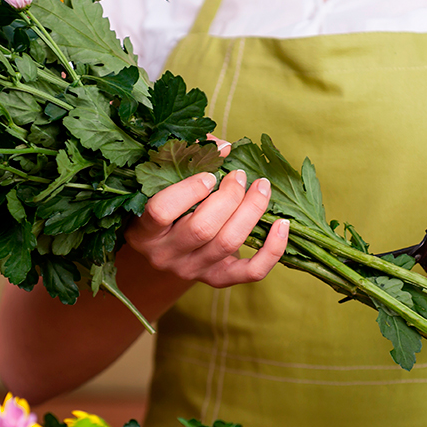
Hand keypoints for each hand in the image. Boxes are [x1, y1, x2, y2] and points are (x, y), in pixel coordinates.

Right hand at [124, 137, 289, 287]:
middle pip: (202, 228)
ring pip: (228, 244)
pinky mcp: (217, 279)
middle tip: (241, 175)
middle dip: (229, 196)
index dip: (189, 189)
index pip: (161, 211)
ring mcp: (192, 271)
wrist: (165, 248)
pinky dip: (273, 250)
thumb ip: (189, 159)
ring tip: (261, 187)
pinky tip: (283, 224)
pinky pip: (252, 272)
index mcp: (143, 231)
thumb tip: (225, 147)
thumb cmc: (165, 205)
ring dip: (251, 211)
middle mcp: (165, 255)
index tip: (209, 174)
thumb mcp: (164, 183)